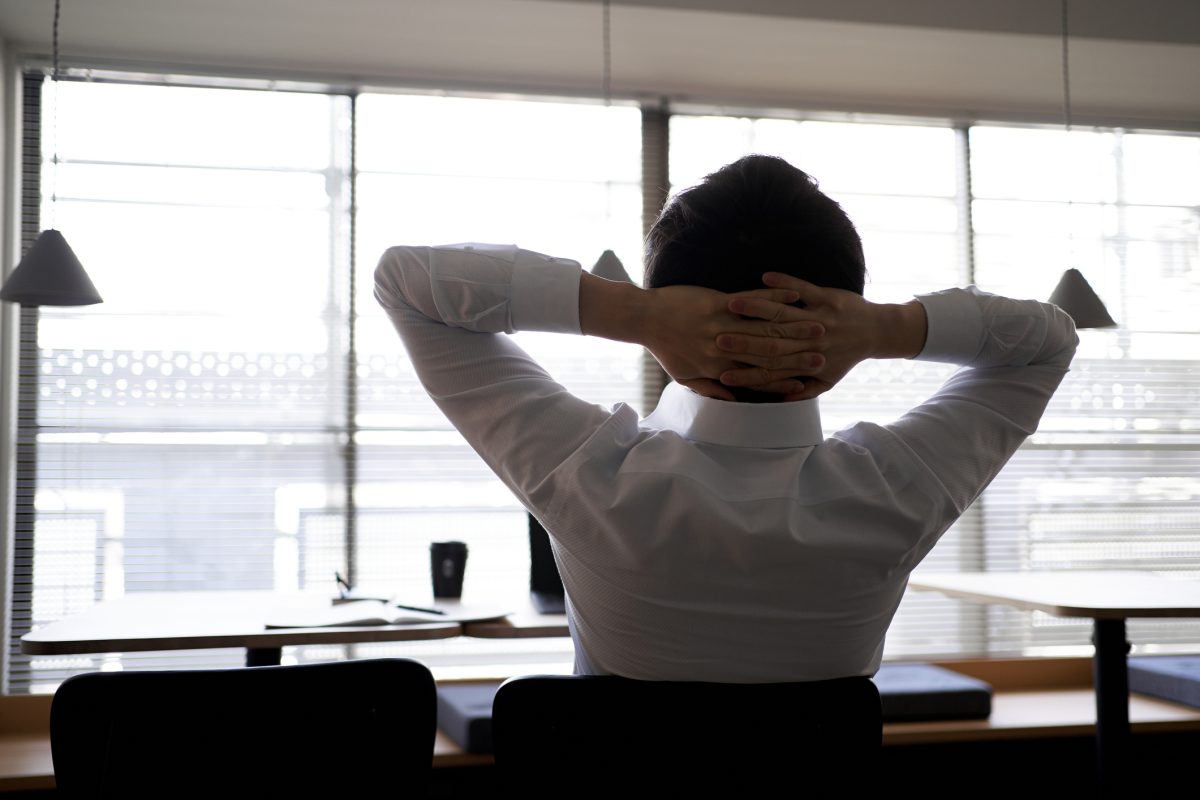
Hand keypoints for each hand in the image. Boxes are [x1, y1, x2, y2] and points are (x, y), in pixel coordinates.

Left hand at [642, 283, 825, 400]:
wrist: (645, 318)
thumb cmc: (664, 348)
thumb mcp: (684, 377)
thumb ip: (709, 389)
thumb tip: (732, 400)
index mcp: (718, 368)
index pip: (758, 377)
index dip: (783, 380)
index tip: (806, 382)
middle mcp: (724, 349)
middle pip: (769, 353)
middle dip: (799, 353)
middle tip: (824, 353)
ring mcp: (723, 324)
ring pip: (765, 327)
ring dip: (795, 325)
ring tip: (819, 325)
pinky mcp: (719, 303)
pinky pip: (752, 301)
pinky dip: (775, 297)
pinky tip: (795, 296)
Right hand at [715, 273, 925, 399]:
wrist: (878, 331)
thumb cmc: (847, 357)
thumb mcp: (827, 381)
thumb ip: (802, 391)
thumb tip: (779, 402)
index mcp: (808, 365)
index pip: (771, 373)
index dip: (746, 376)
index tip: (722, 375)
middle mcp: (813, 343)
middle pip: (772, 344)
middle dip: (743, 342)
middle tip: (716, 339)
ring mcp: (820, 318)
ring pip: (783, 315)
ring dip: (756, 309)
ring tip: (731, 305)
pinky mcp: (828, 298)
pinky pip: (804, 289)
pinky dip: (785, 282)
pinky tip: (765, 276)